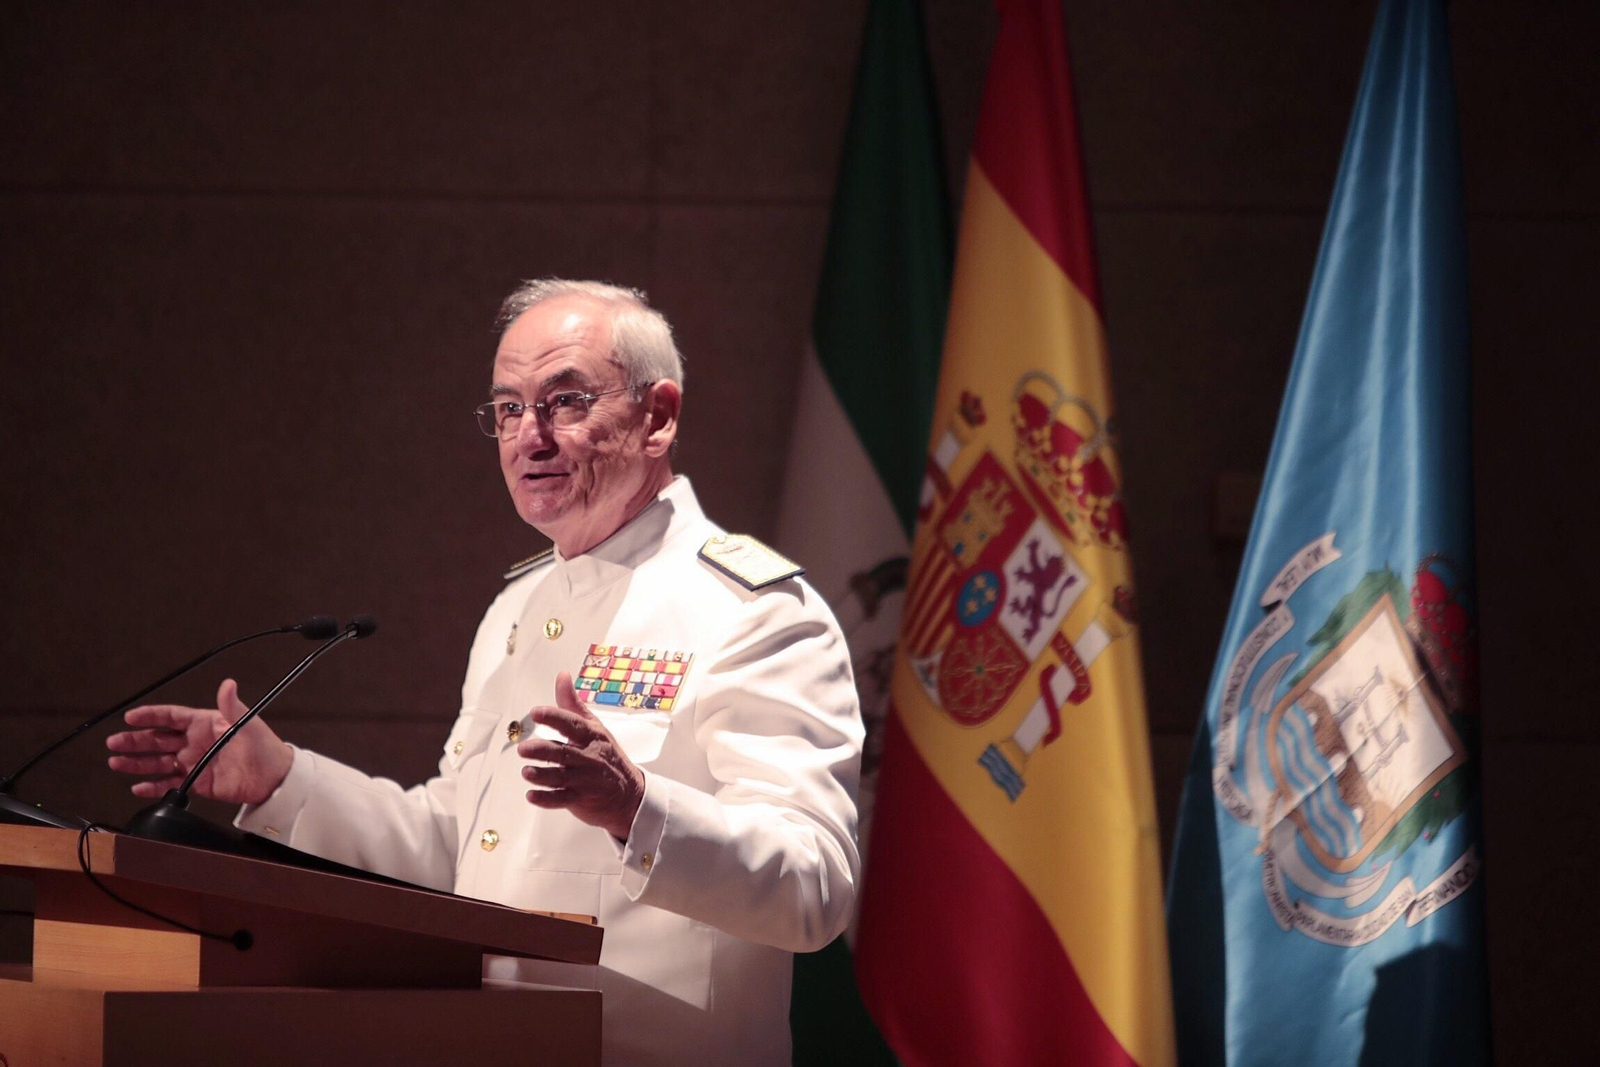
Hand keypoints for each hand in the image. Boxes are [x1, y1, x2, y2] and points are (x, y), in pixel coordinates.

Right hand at [105, 678, 292, 804]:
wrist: (274, 778)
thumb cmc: (264, 747)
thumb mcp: (248, 724)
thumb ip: (232, 706)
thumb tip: (228, 684)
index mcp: (205, 723)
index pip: (172, 716)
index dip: (151, 716)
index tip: (130, 717)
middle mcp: (195, 742)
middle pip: (158, 739)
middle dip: (135, 740)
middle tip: (114, 742)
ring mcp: (193, 763)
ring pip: (158, 762)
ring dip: (137, 763)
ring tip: (116, 762)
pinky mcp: (196, 783)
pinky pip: (169, 785)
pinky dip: (153, 787)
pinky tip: (138, 787)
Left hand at [516, 671, 645, 839]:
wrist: (630, 795)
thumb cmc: (608, 757)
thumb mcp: (595, 727)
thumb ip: (573, 705)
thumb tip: (562, 676)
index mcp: (591, 736)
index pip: (572, 724)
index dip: (554, 717)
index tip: (536, 713)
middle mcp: (589, 757)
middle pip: (563, 752)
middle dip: (542, 750)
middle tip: (523, 748)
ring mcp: (586, 780)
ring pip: (561, 777)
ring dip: (542, 775)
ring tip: (526, 772)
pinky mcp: (581, 800)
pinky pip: (562, 800)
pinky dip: (546, 799)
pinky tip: (531, 795)